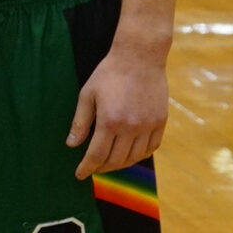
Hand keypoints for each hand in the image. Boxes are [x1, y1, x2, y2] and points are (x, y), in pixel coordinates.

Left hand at [68, 43, 168, 177]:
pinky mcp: (161, 121)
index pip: (97, 155)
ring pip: (135, 157)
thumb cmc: (109, 73)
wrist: (140, 57)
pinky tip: (130, 153)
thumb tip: (72, 144)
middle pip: (116, 160)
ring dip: (121, 164)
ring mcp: (148, 125)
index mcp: (110, 121)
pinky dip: (140, 155)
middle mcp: (131, 127)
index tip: (80, 175)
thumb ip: (80, 122)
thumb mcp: (87, 94)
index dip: (87, 167)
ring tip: (110, 162)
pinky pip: (152, 148)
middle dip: (102, 167)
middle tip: (94, 167)